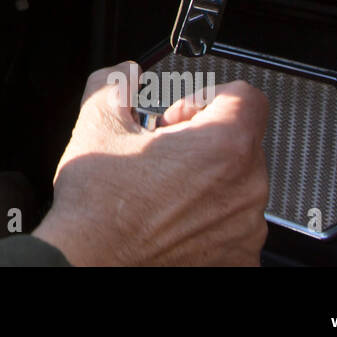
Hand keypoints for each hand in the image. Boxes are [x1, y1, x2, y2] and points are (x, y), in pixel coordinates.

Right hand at [33, 61, 269, 265]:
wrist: (89, 262)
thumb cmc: (98, 205)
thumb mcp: (97, 122)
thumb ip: (116, 82)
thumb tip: (125, 74)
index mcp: (224, 145)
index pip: (247, 97)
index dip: (207, 98)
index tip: (180, 116)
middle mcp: (247, 188)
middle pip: (241, 141)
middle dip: (203, 139)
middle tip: (161, 153)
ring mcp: (246, 229)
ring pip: (238, 183)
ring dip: (208, 179)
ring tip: (162, 188)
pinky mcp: (238, 258)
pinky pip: (234, 224)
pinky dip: (209, 218)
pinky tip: (171, 219)